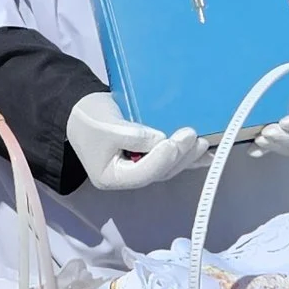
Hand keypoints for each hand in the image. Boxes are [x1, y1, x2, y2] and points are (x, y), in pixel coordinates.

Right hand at [66, 93, 209, 191]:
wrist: (81, 112)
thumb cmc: (89, 120)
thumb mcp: (105, 126)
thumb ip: (131, 136)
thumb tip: (159, 139)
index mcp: (111, 176)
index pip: (141, 173)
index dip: (159, 159)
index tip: (170, 142)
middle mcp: (128, 177)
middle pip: (159, 172)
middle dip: (179, 156)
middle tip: (191, 136)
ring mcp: (140, 168)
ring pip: (168, 168)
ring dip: (187, 157)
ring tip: (202, 143)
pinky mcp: (148, 158)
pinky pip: (171, 160)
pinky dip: (189, 157)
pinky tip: (206, 155)